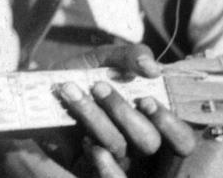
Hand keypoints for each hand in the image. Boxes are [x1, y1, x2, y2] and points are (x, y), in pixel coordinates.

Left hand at [56, 43, 196, 176]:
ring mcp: (117, 160)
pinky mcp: (91, 169)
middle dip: (123, 112)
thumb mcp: (104, 58)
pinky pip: (104, 175)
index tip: (144, 100)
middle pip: (149, 142)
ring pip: (119, 148)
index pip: (182, 138)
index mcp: (152, 120)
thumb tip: (152, 68)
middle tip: (98, 86)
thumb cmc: (80, 75)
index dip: (168, 123)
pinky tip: (83, 139)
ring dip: (95, 118)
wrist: (40, 90)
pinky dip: (96, 159)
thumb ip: (130, 56)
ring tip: (71, 91)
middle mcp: (139, 143)